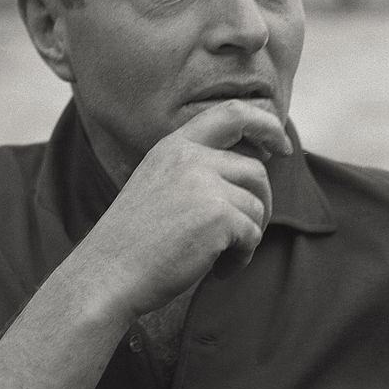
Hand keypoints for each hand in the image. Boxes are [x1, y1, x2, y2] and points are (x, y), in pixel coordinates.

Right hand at [66, 99, 291, 316]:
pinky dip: (242, 258)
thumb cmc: (134, 241)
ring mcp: (204, 184)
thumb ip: (196, 169)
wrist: (107, 274)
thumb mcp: (159, 185)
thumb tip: (255, 166)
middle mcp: (190, 157)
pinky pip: (253, 235)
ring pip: (257, 206)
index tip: (282, 146)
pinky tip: (218, 271)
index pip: (232, 113)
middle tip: (243, 235)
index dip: (265, 124)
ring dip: (248, 237)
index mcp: (174, 146)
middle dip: (260, 205)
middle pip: (256, 171)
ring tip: (220, 258)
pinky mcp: (218, 215)